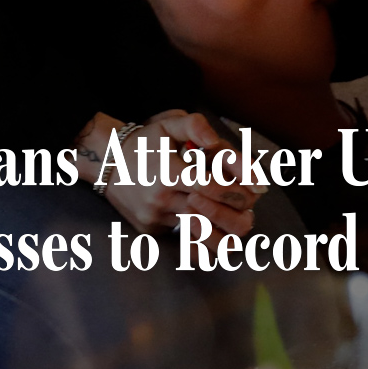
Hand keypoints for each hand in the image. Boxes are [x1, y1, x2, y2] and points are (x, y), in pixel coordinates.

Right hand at [75, 110, 263, 242]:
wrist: (108, 163)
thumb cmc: (146, 141)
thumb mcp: (169, 123)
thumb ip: (196, 126)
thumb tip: (216, 141)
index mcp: (168, 171)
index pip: (211, 185)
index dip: (239, 187)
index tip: (258, 186)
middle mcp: (162, 199)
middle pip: (210, 217)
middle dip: (239, 211)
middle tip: (251, 202)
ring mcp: (156, 219)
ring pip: (201, 238)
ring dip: (226, 231)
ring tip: (240, 219)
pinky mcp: (153, 232)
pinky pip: (185, 245)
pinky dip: (205, 242)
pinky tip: (217, 231)